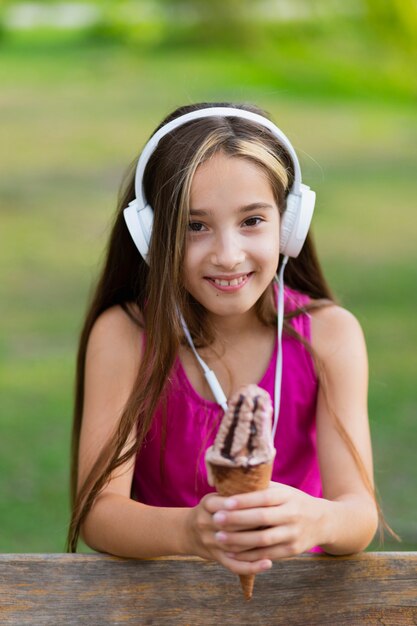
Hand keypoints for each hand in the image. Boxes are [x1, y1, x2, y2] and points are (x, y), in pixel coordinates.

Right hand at [185, 493, 272, 575]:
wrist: (188, 531)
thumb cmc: (213, 509)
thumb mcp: (217, 496)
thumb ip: (236, 492)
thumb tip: (263, 482)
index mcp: (207, 504)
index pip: (226, 504)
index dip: (243, 504)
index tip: (263, 503)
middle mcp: (205, 523)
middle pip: (231, 525)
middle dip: (253, 524)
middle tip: (276, 522)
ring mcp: (210, 542)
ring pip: (235, 546)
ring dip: (256, 546)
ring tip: (277, 542)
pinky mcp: (216, 558)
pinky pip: (234, 565)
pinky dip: (252, 566)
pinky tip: (268, 563)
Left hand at [208, 482, 326, 562]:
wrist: (323, 521)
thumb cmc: (293, 501)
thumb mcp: (282, 490)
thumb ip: (260, 487)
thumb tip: (231, 480)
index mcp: (287, 496)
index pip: (263, 498)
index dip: (243, 501)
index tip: (224, 502)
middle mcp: (292, 514)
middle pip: (262, 519)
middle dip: (237, 520)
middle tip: (216, 519)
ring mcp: (293, 534)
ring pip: (263, 540)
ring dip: (239, 540)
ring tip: (219, 537)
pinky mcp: (292, 550)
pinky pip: (267, 555)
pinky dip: (249, 555)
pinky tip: (233, 553)